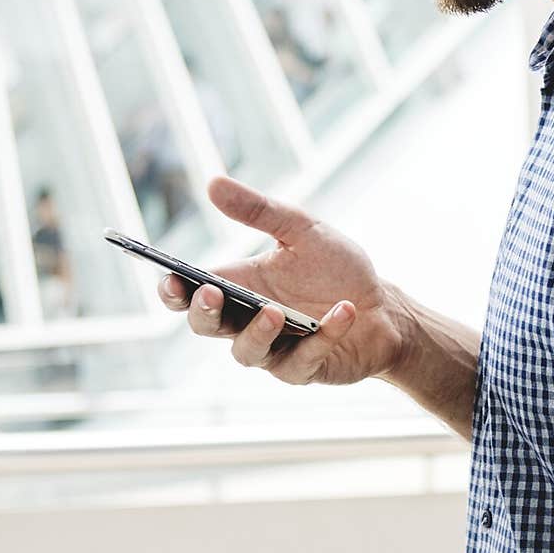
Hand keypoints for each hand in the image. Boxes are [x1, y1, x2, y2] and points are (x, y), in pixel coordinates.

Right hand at [157, 176, 406, 385]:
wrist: (384, 306)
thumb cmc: (336, 270)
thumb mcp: (302, 230)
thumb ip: (259, 211)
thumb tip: (213, 183)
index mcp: (240, 286)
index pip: (190, 294)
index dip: (173, 291)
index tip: (169, 278)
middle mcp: (248, 322)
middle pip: (207, 325)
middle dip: (203, 312)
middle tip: (210, 293)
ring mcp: (274, 350)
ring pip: (247, 352)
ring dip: (258, 331)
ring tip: (275, 310)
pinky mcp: (306, 369)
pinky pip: (304, 359)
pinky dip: (324, 335)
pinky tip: (344, 311)